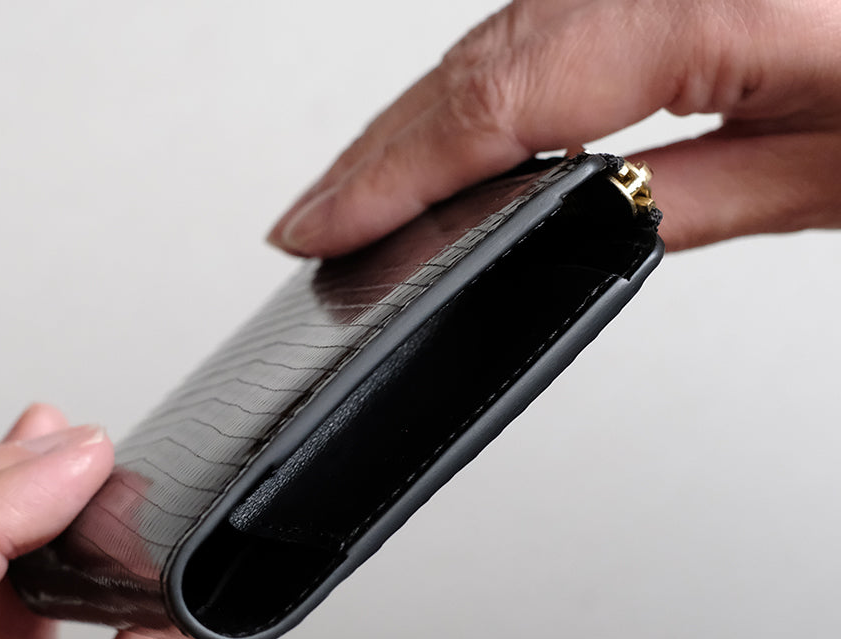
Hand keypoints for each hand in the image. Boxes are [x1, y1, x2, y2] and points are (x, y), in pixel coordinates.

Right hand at [267, 0, 840, 255]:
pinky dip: (504, 86)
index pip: (505, 89)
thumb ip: (716, 191)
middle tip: (316, 220)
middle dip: (388, 148)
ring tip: (371, 191)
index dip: (391, 166)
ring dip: (434, 119)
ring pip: (518, 30)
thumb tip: (597, 222)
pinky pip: (568, 20)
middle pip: (490, 49)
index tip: (315, 225)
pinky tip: (472, 136)